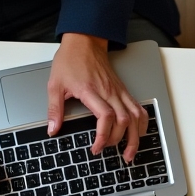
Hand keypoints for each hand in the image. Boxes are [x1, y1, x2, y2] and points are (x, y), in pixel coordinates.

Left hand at [48, 34, 147, 160]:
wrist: (84, 42)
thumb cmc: (70, 60)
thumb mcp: (55, 84)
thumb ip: (54, 109)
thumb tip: (53, 129)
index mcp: (91, 91)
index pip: (106, 117)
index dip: (103, 136)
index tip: (96, 147)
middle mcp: (109, 92)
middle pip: (123, 121)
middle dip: (117, 141)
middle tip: (106, 150)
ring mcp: (119, 92)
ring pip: (135, 118)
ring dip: (135, 138)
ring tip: (129, 154)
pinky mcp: (124, 92)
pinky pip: (139, 110)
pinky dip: (141, 125)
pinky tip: (138, 135)